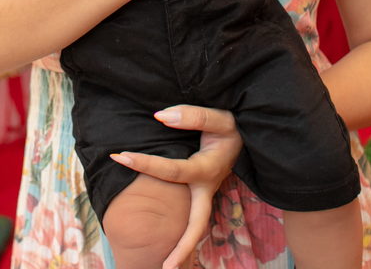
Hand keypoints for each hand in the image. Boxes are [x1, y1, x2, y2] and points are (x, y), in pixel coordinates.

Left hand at [111, 105, 242, 268]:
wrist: (250, 133)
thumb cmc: (234, 125)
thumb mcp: (220, 116)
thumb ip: (192, 116)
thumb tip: (160, 117)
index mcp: (207, 170)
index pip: (172, 171)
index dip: (145, 164)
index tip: (120, 156)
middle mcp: (207, 188)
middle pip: (196, 225)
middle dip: (182, 249)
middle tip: (165, 268)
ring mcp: (206, 193)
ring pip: (195, 226)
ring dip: (183, 249)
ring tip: (164, 267)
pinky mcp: (203, 193)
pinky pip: (192, 216)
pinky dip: (184, 234)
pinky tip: (170, 246)